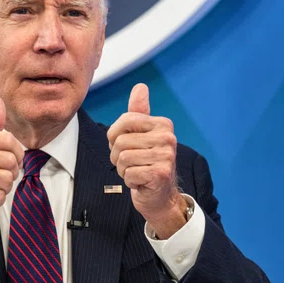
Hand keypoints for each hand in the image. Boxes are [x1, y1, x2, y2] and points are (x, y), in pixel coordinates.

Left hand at [106, 84, 185, 238]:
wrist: (161, 196)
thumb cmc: (147, 163)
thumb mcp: (142, 135)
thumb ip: (139, 112)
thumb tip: (140, 86)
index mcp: (163, 124)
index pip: (124, 120)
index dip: (115, 136)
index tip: (125, 145)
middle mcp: (168, 138)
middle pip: (120, 141)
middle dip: (118, 156)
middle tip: (131, 163)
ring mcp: (166, 156)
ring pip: (122, 158)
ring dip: (123, 169)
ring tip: (136, 171)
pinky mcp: (160, 174)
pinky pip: (128, 173)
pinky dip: (129, 181)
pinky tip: (140, 182)